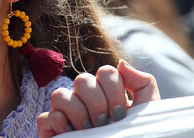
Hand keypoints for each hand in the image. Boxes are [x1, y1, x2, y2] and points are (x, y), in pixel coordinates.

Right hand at [37, 59, 159, 137]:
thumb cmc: (134, 136)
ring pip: (60, 94)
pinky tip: (74, 135)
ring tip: (91, 130)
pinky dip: (61, 125)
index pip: (105, 72)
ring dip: (78, 113)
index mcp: (105, 92)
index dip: (113, 90)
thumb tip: (121, 63)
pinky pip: (47, 116)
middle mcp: (83, 99)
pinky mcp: (50, 128)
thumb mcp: (146, 111)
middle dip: (98, 102)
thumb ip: (142, 82)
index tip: (121, 114)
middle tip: (106, 123)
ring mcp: (64, 112)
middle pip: (82, 80)